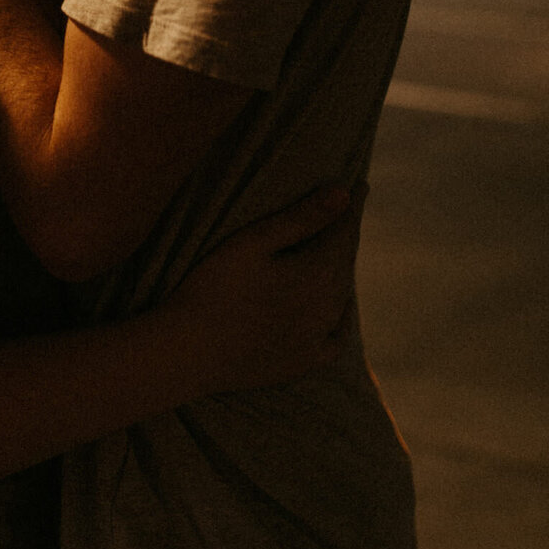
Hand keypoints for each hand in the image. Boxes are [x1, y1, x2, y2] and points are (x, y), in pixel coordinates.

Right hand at [165, 182, 367, 392]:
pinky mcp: (302, 363)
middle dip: (347, 234)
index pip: (344, 231)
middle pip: (345, 262)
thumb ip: (301, 218)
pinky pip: (336, 338)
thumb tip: (344, 194)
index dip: (352, 206)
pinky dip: (341, 318)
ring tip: (338, 248)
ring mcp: (316, 340)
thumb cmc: (214, 287)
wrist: (188, 352)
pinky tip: (338, 309)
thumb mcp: (253, 242)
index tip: (360, 184)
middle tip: (349, 210)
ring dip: (342, 269)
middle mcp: (326, 309)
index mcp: (317, 274)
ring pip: (341, 296)